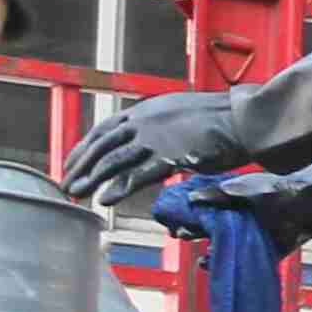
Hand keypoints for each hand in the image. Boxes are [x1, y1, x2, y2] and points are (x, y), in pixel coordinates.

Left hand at [59, 46, 311, 208]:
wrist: (244, 119)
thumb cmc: (221, 120)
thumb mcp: (181, 117)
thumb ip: (161, 128)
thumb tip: (151, 140)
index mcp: (145, 110)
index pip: (105, 129)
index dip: (86, 147)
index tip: (72, 161)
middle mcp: (144, 121)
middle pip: (103, 144)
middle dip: (81, 164)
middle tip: (66, 183)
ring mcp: (156, 137)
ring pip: (114, 159)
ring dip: (92, 178)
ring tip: (77, 193)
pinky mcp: (171, 155)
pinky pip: (138, 174)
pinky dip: (119, 187)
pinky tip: (106, 200)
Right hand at [180, 166, 311, 252]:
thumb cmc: (281, 192)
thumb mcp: (248, 189)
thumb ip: (221, 194)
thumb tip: (192, 198)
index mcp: (228, 199)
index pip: (197, 205)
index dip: (183, 211)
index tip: (171, 217)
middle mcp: (232, 217)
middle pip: (202, 226)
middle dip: (189, 230)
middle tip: (182, 233)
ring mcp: (243, 236)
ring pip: (215, 245)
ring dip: (204, 248)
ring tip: (199, 249)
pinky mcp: (257, 251)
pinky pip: (234, 261)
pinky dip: (219, 264)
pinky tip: (209, 263)